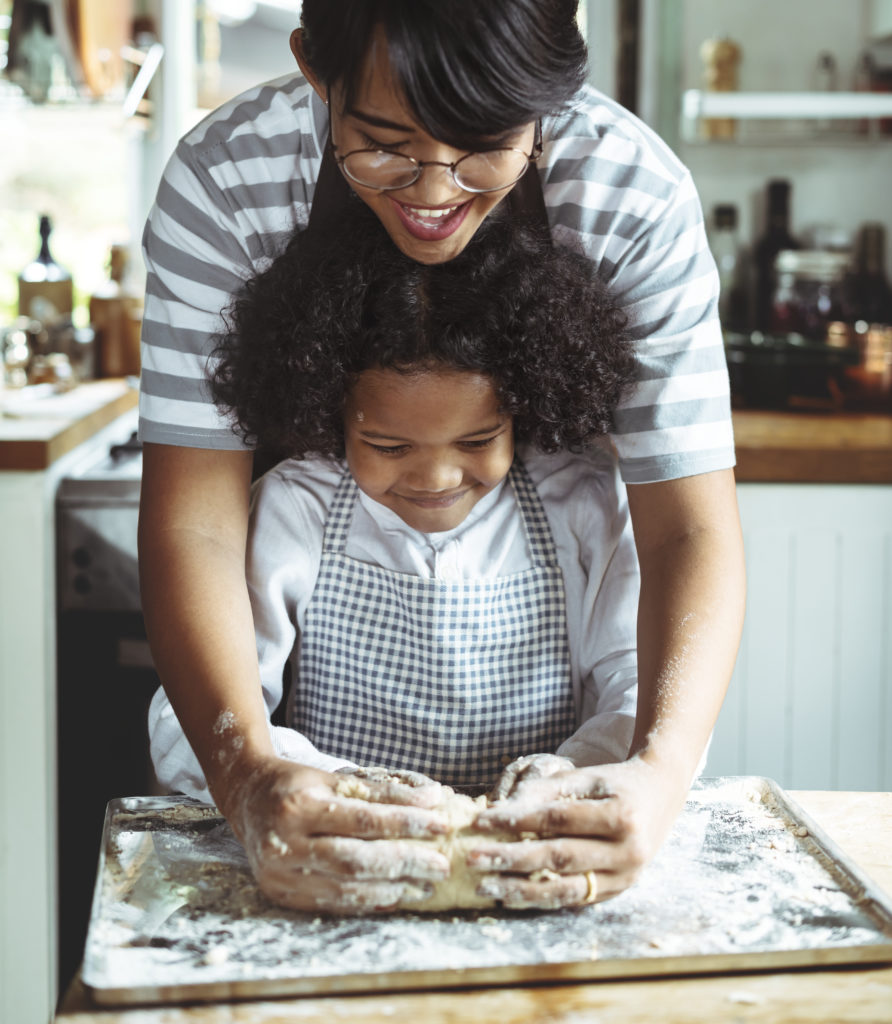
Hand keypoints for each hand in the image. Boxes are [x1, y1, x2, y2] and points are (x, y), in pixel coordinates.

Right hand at [221, 756, 451, 912]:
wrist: (246, 798)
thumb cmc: (296, 783)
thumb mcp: (333, 776)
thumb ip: (380, 790)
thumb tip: (431, 798)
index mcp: (299, 805)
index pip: (363, 819)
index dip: (405, 823)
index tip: (440, 822)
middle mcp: (285, 842)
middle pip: (356, 859)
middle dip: (405, 863)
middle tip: (441, 864)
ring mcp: (279, 874)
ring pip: (345, 888)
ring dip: (392, 888)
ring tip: (424, 884)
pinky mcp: (280, 894)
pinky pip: (331, 903)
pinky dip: (367, 900)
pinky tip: (395, 894)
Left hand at [469, 754, 689, 908]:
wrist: (662, 794)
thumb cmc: (617, 781)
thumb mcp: (585, 776)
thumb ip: (545, 791)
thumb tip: (499, 811)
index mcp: (620, 816)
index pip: (557, 820)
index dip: (517, 821)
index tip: (482, 821)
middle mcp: (627, 851)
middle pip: (558, 857)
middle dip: (511, 859)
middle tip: (474, 858)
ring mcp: (626, 876)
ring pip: (566, 888)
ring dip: (522, 890)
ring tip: (487, 886)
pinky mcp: (620, 891)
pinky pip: (575, 898)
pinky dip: (542, 898)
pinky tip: (513, 894)